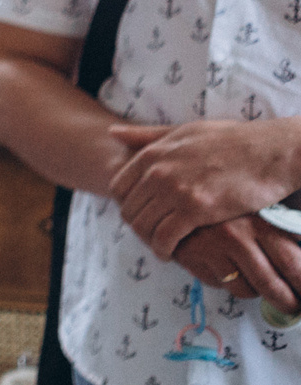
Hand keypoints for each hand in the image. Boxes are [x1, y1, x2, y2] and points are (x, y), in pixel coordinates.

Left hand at [107, 121, 300, 258]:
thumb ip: (148, 135)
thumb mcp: (186, 130)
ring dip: (149, 241)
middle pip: (129, 210)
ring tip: (161, 246)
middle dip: (137, 226)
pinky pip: (165, 237)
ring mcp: (175, 191)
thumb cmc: (232, 140)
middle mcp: (158, 172)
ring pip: (143, 226)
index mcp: (153, 153)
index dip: (127, 204)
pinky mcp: (196, 210)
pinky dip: (164, 249)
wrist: (272, 151)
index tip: (141, 213)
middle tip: (151, 236)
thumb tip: (112, 133)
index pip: (118, 187)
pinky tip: (172, 253)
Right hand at [170, 217, 300, 314]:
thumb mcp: (261, 210)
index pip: (293, 265)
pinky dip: (226, 280)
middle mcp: (235, 235)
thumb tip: (300, 255)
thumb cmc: (227, 204)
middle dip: (286, 302)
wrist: (178, 193)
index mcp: (260, 222)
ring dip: (254, 291)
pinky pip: (218, 284)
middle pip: (270, 285)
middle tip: (292, 307)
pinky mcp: (190, 257)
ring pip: (244, 289)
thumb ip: (284, 232)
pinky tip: (226, 266)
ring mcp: (211, 247)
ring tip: (255, 281)